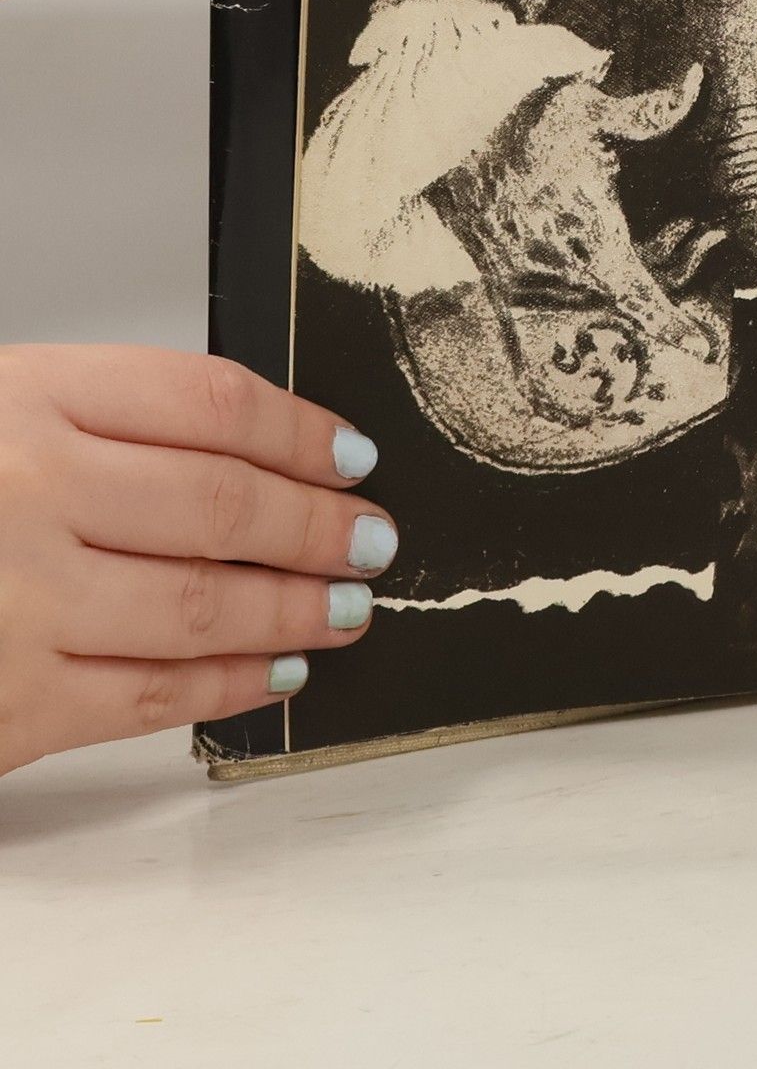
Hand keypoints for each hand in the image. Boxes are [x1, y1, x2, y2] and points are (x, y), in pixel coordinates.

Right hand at [0, 345, 394, 775]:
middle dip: (322, 526)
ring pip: (206, 606)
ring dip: (298, 609)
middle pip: (228, 504)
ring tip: (347, 606)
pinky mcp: (6, 703)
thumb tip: (261, 451)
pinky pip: (149, 695)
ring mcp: (17, 600)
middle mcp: (27, 492)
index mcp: (27, 399)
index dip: (303, 431)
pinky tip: (275, 674)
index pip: (213, 404)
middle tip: (373, 538)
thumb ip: (108, 421)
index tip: (352, 456)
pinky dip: (231, 686)